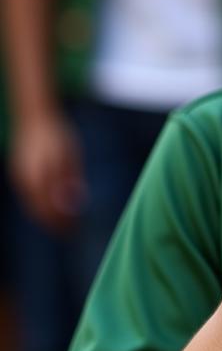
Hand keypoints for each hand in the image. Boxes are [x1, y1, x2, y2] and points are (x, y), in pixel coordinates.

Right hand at [10, 110, 84, 231]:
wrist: (34, 117)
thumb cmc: (57, 135)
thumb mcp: (69, 157)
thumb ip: (70, 181)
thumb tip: (74, 205)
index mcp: (39, 177)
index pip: (49, 209)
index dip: (61, 223)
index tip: (75, 231)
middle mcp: (25, 180)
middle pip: (38, 211)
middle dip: (54, 224)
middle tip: (70, 233)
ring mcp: (19, 178)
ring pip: (31, 206)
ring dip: (46, 217)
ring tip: (64, 225)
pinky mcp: (18, 175)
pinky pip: (28, 198)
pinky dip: (40, 207)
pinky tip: (52, 209)